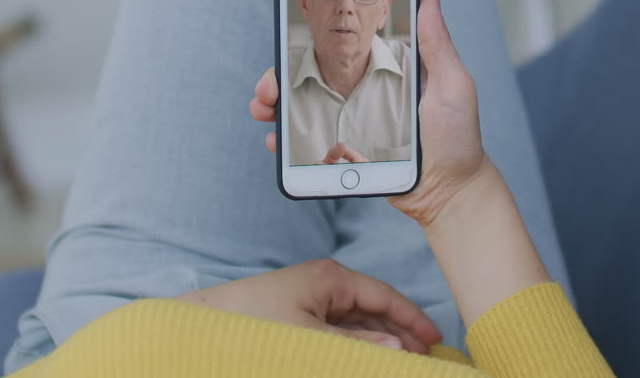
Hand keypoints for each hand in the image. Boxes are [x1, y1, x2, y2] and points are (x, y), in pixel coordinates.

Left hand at [179, 259, 440, 351]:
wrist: (203, 327)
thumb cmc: (254, 325)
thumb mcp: (312, 338)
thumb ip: (357, 343)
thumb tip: (399, 348)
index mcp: (331, 278)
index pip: (384, 296)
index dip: (412, 319)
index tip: (435, 341)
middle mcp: (323, 283)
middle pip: (374, 309)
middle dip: (400, 332)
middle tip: (425, 358)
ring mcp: (310, 299)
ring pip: (357, 322)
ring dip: (379, 340)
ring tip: (403, 361)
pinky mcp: (297, 315)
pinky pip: (338, 330)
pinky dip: (356, 343)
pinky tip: (367, 358)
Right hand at [252, 0, 491, 225]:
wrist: (451, 194)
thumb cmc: (457, 139)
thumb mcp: (452, 85)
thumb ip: (437, 44)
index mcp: (384, 74)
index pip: (338, 51)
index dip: (307, 44)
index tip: (285, 39)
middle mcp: (361, 96)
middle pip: (309, 80)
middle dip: (278, 79)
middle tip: (267, 88)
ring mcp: (350, 126)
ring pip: (300, 110)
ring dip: (274, 107)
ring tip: (264, 111)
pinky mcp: (344, 156)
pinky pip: (307, 146)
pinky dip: (286, 141)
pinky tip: (277, 141)